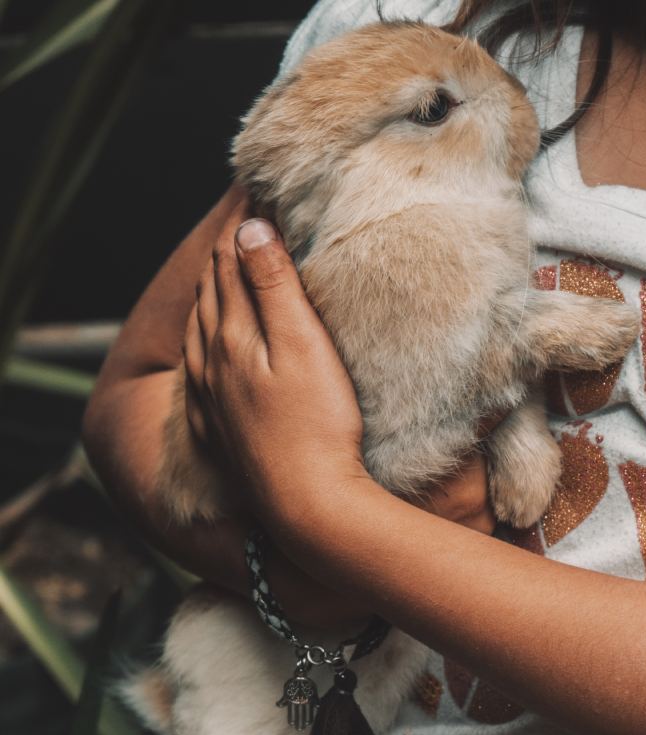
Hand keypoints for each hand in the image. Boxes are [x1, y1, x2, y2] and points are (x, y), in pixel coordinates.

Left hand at [184, 218, 495, 534]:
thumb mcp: (303, 344)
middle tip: (240, 217)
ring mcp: (213, 397)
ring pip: (201, 328)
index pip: (226, 262)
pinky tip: (212, 342)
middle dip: (223, 250)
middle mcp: (211, 362)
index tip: (255, 191)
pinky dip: (205, 336)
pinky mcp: (220, 427)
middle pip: (210, 292)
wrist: (307, 505)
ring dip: (211, 291)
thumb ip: (274, 285)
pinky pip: (201, 366)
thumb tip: (249, 227)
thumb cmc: (316, 423)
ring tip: (224, 268)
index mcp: (230, 335)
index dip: (239, 224)